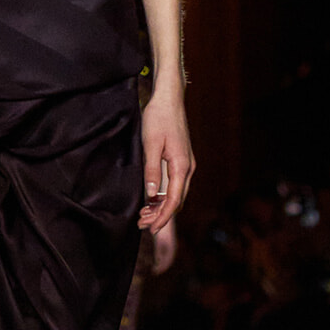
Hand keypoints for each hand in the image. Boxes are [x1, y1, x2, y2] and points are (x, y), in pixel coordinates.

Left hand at [138, 92, 193, 233]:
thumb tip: (150, 195)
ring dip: (161, 207)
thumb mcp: (150, 144)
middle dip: (161, 216)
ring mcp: (186, 164)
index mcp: (182, 166)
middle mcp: (187, 168)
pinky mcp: (181, 160)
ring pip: (176, 194)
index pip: (173, 200)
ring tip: (143, 216)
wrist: (169, 100)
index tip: (151, 229)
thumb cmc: (159, 118)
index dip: (163, 217)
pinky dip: (163, 196)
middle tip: (142, 225)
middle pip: (176, 201)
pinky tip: (151, 200)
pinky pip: (174, 185)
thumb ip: (151, 170)